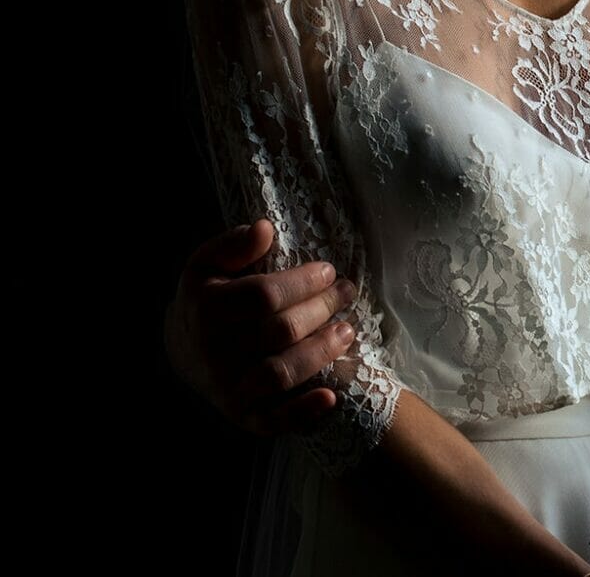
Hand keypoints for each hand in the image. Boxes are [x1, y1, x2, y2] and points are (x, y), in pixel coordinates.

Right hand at [163, 219, 355, 434]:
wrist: (182, 349)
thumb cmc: (207, 297)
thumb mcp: (207, 264)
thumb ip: (234, 244)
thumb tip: (264, 228)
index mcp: (207, 310)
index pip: (263, 295)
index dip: (302, 282)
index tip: (328, 271)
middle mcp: (216, 352)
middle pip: (280, 331)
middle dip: (322, 309)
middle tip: (345, 293)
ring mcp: (229, 387)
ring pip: (281, 373)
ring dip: (321, 353)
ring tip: (347, 330)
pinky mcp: (242, 415)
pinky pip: (272, 420)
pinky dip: (302, 412)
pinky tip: (330, 397)